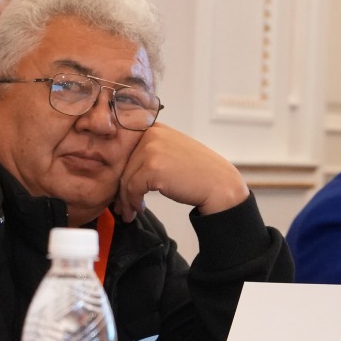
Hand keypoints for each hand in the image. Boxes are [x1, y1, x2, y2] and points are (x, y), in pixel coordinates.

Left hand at [114, 123, 248, 222]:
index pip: (125, 151)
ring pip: (125, 178)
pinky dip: (133, 201)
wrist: (220, 185)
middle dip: (121, 189)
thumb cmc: (196, 172)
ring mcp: (151, 150)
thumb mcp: (171, 150)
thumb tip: (120, 168)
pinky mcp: (152, 168)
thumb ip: (149, 150)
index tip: (121, 189)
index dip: (120, 172)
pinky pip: (132, 188)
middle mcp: (151, 134)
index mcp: (154, 128)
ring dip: (125, 199)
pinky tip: (139, 209)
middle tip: (120, 206)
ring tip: (128, 212)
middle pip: (123, 166)